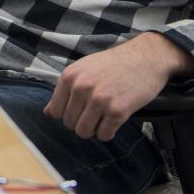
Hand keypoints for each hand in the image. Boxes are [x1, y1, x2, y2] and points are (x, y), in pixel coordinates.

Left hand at [43, 33, 193, 140]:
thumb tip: (48, 113)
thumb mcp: (83, 69)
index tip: (79, 111)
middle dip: (80, 123)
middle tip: (94, 115)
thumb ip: (65, 89)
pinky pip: (104, 135)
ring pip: (84, 132)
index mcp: (69, 76)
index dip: (67, 115)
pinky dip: (108, 133)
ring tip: (103, 119)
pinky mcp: (118, 111)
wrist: (146, 57)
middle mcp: (81, 88)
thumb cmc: (114, 64)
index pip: (55, 111)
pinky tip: (113, 122)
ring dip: (93, 130)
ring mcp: (99, 100)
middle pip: (69, 124)